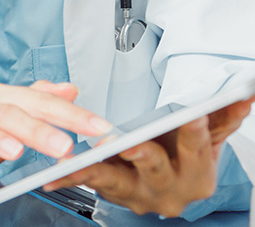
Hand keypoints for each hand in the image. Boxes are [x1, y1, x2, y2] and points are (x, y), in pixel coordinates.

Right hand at [0, 80, 112, 195]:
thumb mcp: (16, 117)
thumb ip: (43, 102)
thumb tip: (70, 88)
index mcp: (2, 98)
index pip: (39, 101)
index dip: (70, 114)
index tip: (98, 127)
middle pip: (7, 111)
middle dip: (36, 128)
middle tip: (63, 145)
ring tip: (15, 152)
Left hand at [44, 96, 254, 216]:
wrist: (166, 184)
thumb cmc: (182, 154)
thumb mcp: (206, 137)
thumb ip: (224, 116)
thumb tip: (246, 93)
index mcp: (198, 177)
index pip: (197, 151)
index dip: (194, 133)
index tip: (192, 114)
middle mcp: (169, 192)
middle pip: (156, 168)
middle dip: (145, 154)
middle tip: (132, 143)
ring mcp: (138, 196)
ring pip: (117, 179)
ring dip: (99, 168)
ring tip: (86, 156)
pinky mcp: (111, 194)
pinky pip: (89, 183)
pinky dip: (72, 176)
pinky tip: (53, 174)